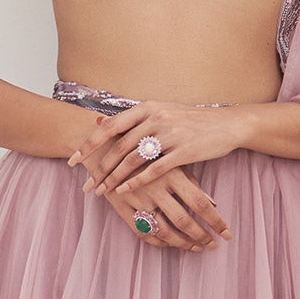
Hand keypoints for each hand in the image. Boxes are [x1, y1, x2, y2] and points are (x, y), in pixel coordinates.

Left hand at [66, 99, 242, 200]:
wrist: (226, 124)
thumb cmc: (191, 121)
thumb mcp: (162, 112)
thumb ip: (134, 120)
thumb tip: (101, 124)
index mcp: (147, 108)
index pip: (110, 126)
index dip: (90, 144)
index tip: (73, 159)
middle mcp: (156, 118)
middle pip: (118, 145)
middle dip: (99, 167)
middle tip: (86, 183)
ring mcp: (170, 134)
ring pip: (133, 159)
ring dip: (114, 177)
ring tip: (102, 191)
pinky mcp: (183, 152)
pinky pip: (154, 170)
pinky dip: (137, 181)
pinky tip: (124, 191)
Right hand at [73, 138, 230, 249]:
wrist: (106, 143)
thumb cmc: (146, 149)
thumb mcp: (170, 159)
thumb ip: (191, 181)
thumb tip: (213, 204)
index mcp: (171, 173)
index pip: (200, 203)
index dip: (215, 222)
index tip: (227, 234)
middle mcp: (155, 187)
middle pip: (184, 221)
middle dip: (202, 237)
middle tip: (213, 246)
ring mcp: (138, 199)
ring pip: (164, 231)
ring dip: (183, 243)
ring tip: (196, 247)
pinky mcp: (123, 208)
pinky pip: (144, 233)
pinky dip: (159, 242)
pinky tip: (171, 244)